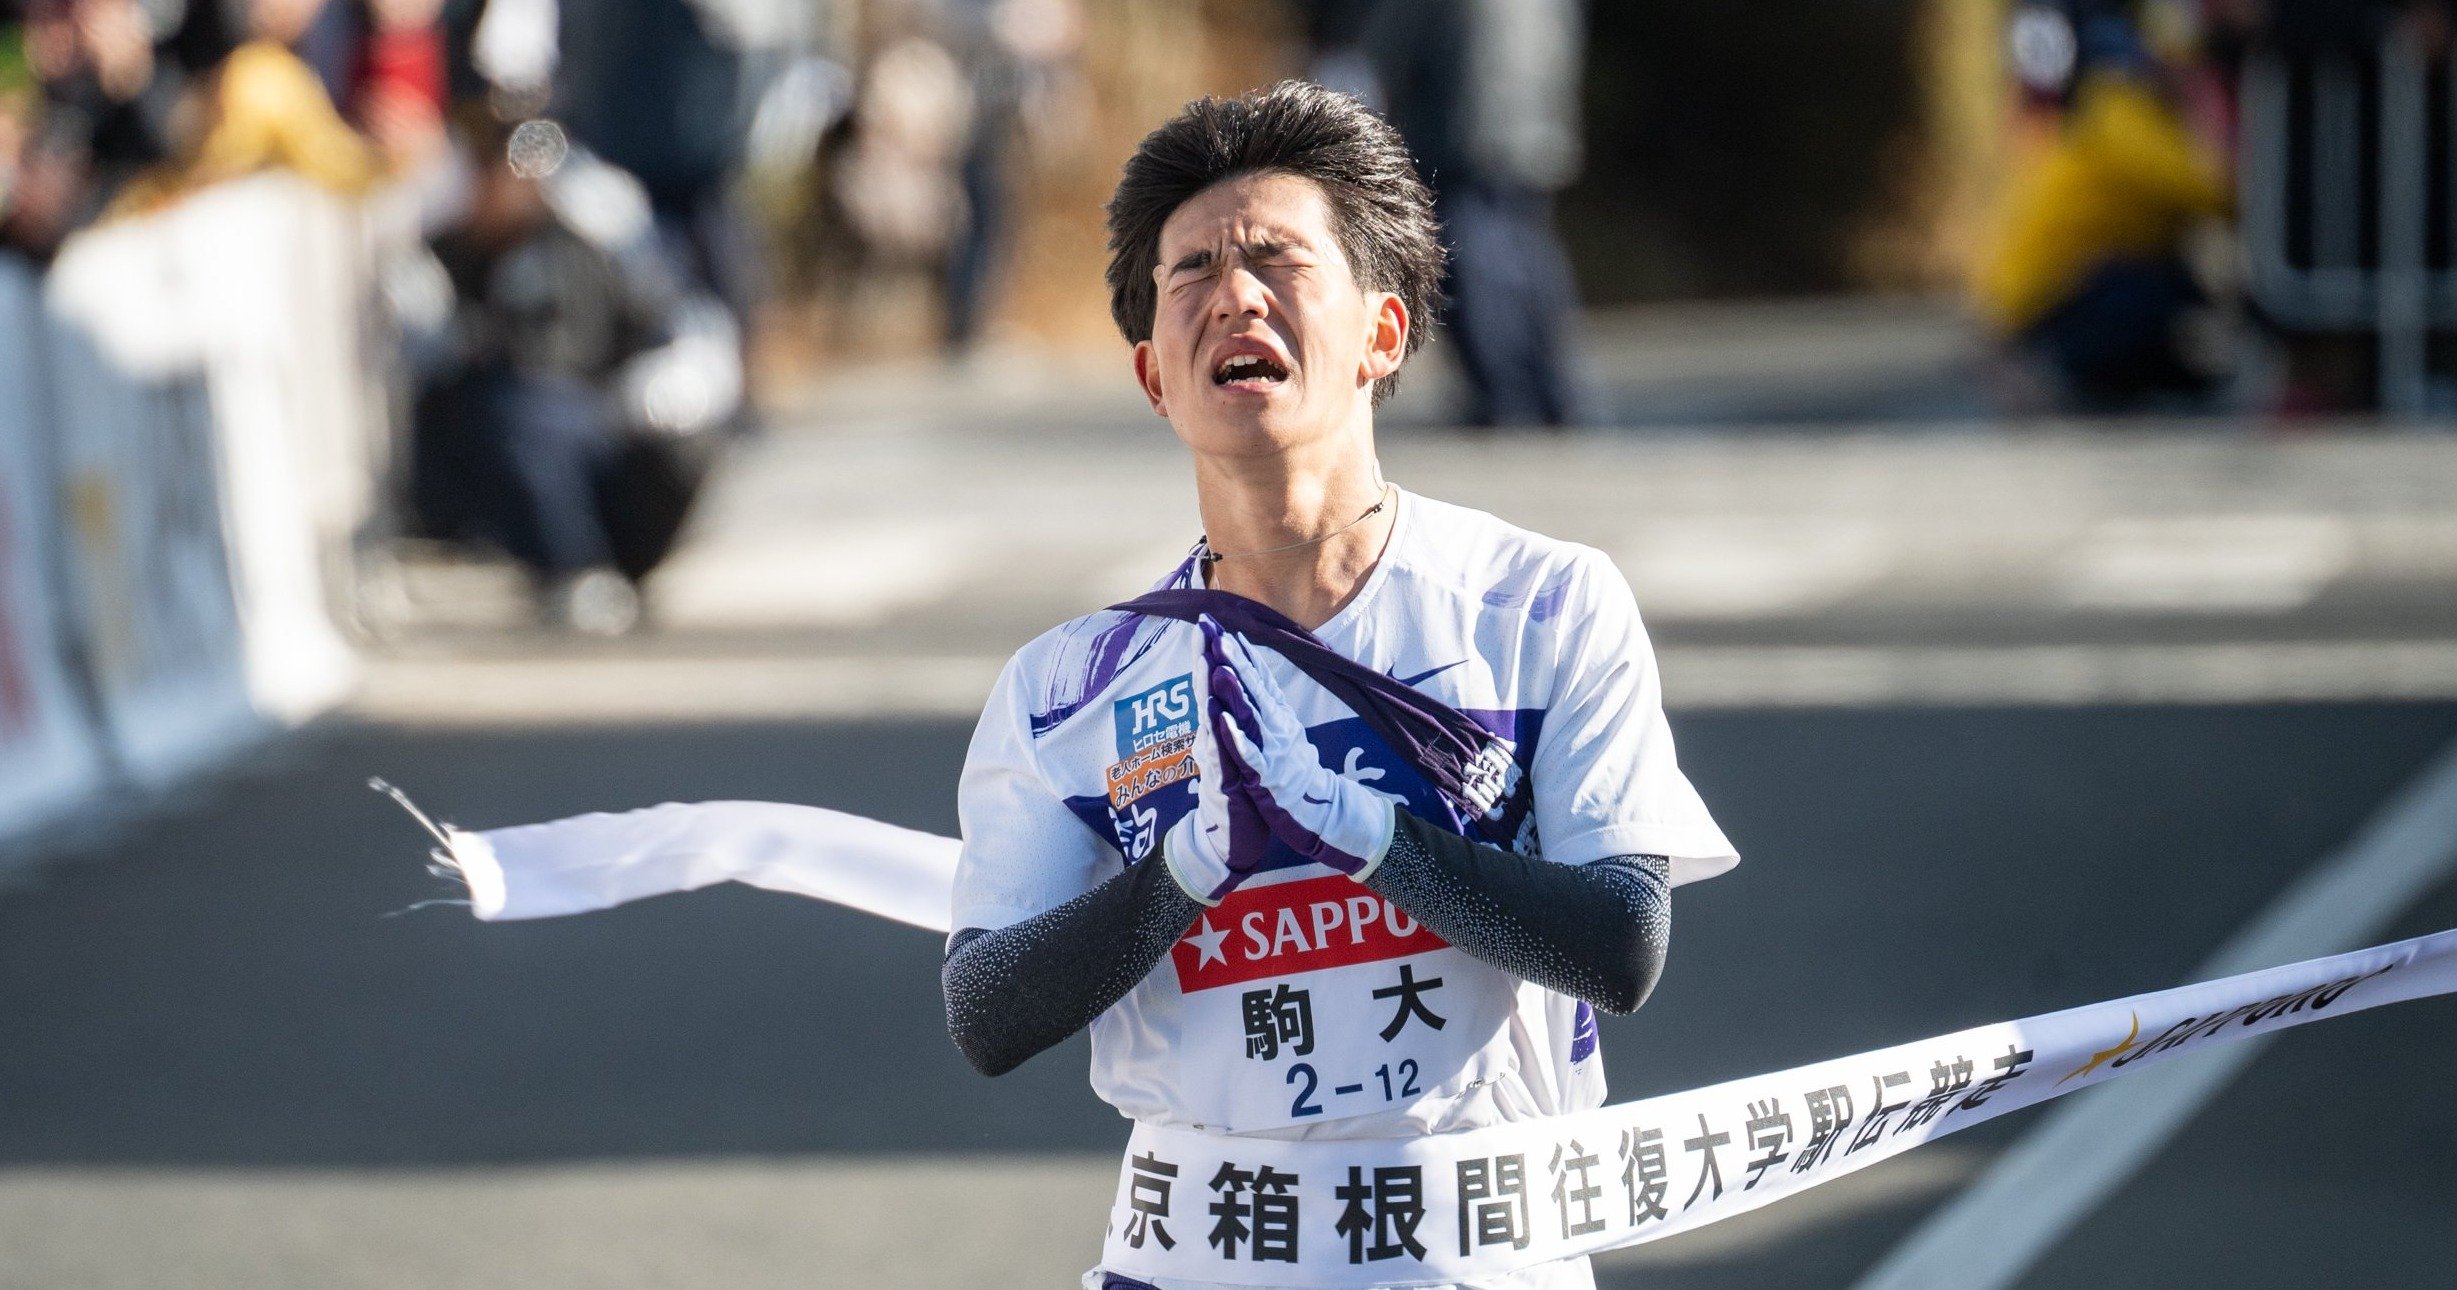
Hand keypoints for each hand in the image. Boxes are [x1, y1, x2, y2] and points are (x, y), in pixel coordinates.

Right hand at [1160, 618, 1275, 903]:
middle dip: (1204, 660)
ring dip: (1208, 691)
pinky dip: (1221, 736)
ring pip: (1211, 720)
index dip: (1210, 654)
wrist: (1229, 839)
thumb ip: (1225, 721)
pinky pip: (1222, 757)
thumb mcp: (1232, 749)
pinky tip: (1217, 718)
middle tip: (1201, 627)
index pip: (1213, 684)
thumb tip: (1220, 692)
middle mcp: (1212, 740)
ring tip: (1208, 660)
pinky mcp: (1224, 784)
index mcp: (1219, 730)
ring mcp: (1216, 761)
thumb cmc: (1235, 792)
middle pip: (1206, 694)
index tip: (1209, 622)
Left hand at [1204, 621, 1395, 879]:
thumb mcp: (1283, 731)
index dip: (1239, 651)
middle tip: (1215, 631)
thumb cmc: (1296, 771)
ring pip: (1252, 716)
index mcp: (1278, 715)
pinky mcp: (1268, 777)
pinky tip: (1223, 722)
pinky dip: (1237, 738)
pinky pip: (1250, 755)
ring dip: (1236, 691)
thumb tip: (1255, 674)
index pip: (1258, 677)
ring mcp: (1274, 750)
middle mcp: (1277, 726)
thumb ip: (1270, 704)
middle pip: (1254, 688)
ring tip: (1219, 665)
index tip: (1220, 624)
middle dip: (1233, 659)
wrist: (1320, 810)